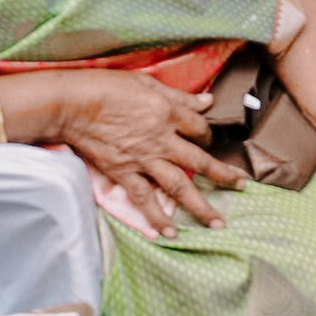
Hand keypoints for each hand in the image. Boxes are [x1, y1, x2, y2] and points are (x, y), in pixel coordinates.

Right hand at [48, 70, 241, 236]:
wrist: (74, 105)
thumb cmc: (108, 87)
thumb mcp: (148, 82)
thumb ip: (180, 96)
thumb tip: (207, 100)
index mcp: (169, 113)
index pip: (200, 127)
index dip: (208, 132)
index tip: (208, 137)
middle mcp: (162, 139)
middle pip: (199, 161)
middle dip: (222, 175)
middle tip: (241, 187)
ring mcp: (143, 159)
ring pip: (178, 186)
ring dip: (199, 206)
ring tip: (216, 222)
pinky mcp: (124, 173)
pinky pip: (144, 199)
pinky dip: (157, 217)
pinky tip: (170, 233)